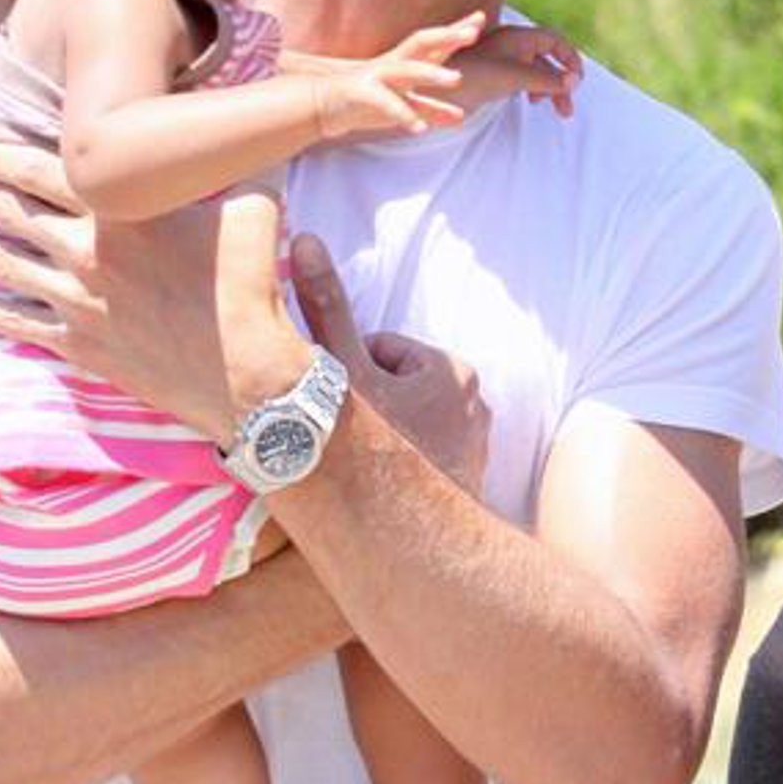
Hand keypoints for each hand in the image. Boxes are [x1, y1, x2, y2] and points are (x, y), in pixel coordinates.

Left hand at [0, 143, 301, 439]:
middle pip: (14, 217)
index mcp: (120, 215)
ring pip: (8, 269)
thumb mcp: (254, 213)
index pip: (44, 173)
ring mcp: (79, 303)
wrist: (246, 377)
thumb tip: (250, 140)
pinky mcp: (82, 347)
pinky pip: (22, 327)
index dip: (7, 159)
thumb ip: (238, 172)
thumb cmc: (250, 292)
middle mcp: (87, 254)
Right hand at [287, 235, 489, 494]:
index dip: (345, 373)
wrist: (402, 544)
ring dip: (379, 439)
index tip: (333, 403)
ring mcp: (473, 451)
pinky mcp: (466, 487)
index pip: (380, 350)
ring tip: (361, 471)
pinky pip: (418, 462)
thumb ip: (325, 306)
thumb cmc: (371, 452)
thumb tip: (306, 239)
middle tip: (342, 439)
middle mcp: (476, 409)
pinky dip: (398, 471)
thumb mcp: (340, 369)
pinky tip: (381, 495)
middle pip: (394, 389)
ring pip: (403, 426)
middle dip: (366, 407)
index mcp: (453, 372)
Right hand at [314, 12, 488, 142]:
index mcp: (403, 63)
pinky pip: (387, 104)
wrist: (321, 105)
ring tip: (458, 80)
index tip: (480, 18)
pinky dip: (404, 114)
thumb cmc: (365, 103)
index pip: (435, 42)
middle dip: (447, 37)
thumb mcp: (404, 105)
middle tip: (473, 33)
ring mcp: (376, 77)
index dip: (456, 30)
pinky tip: (421, 129)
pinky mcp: (361, 94)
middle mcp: (393, 64)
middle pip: (423, 44)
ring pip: (407, 70)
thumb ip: (432, 108)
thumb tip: (461, 117)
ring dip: (432, 74)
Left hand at [451, 21, 581, 119]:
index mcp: (517, 37)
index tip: (578, 81)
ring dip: (550, 90)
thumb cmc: (472, 77)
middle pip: (549, 59)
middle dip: (562, 82)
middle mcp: (512, 45)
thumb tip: (576, 81)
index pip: (555, 41)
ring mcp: (503, 61)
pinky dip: (534, 90)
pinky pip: (523, 80)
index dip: (570, 58)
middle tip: (568, 111)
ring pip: (537, 72)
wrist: (434, 91)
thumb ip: (547, 79)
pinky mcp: (495, 76)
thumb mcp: (515, 77)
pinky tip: (531, 102)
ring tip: (555, 111)